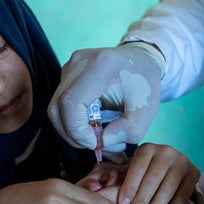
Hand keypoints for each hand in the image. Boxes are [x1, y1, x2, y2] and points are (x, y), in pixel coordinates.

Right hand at [48, 43, 163, 154]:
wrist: (140, 59)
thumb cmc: (144, 84)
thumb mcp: (147, 110)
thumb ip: (129, 130)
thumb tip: (103, 141)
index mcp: (101, 66)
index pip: (71, 102)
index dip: (76, 129)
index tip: (95, 143)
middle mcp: (80, 63)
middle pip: (58, 107)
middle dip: (73, 134)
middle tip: (97, 144)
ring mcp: (70, 67)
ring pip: (56, 108)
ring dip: (73, 129)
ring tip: (98, 135)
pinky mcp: (66, 73)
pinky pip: (61, 104)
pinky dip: (73, 120)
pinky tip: (93, 124)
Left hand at [115, 143, 199, 203]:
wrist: (172, 170)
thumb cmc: (144, 175)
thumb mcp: (131, 171)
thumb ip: (117, 180)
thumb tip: (94, 188)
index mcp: (147, 148)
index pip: (137, 169)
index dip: (129, 188)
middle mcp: (166, 151)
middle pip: (152, 180)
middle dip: (141, 201)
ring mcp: (182, 161)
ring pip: (168, 188)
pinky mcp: (194, 173)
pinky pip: (183, 194)